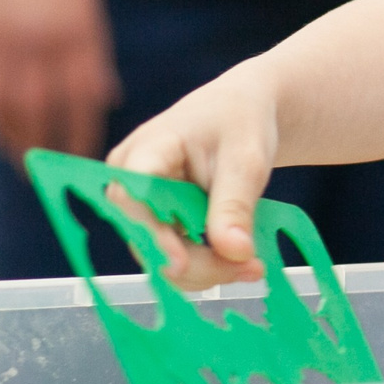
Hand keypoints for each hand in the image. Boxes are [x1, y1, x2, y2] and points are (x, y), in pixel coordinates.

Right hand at [0, 0, 116, 163]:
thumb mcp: (86, 3)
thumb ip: (91, 53)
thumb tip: (104, 97)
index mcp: (72, 32)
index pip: (80, 97)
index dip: (81, 130)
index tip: (84, 156)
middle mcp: (36, 41)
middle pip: (38, 109)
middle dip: (44, 146)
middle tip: (49, 174)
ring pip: (3, 105)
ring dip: (13, 138)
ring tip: (23, 160)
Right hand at [106, 64, 280, 289]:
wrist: (243, 113)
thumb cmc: (241, 122)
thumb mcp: (246, 159)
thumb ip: (236, 204)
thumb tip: (235, 252)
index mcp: (144, 151)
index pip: (134, 198)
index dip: (152, 233)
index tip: (181, 263)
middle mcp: (129, 184)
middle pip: (146, 238)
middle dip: (198, 263)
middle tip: (253, 270)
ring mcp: (139, 207)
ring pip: (159, 257)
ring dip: (206, 270)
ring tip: (254, 266)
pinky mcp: (156, 225)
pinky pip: (173, 257)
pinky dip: (206, 266)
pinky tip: (239, 262)